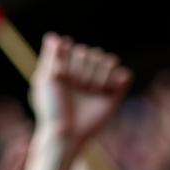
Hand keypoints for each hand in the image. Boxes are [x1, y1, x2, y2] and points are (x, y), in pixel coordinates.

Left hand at [30, 34, 131, 148]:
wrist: (65, 134)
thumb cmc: (51, 109)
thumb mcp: (44, 79)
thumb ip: (51, 56)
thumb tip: (54, 36)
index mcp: (72, 70)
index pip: (80, 50)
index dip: (73, 61)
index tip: (62, 77)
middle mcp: (87, 76)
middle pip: (95, 53)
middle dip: (85, 71)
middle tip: (78, 90)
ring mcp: (101, 86)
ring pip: (110, 62)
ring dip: (99, 76)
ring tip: (91, 92)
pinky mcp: (114, 97)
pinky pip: (125, 77)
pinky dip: (119, 79)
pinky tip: (106, 90)